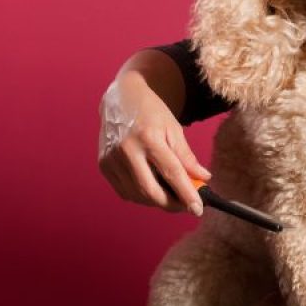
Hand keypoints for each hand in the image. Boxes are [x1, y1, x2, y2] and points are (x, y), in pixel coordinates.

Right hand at [97, 72, 210, 214]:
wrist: (120, 97)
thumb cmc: (151, 111)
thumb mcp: (174, 128)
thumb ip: (187, 156)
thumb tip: (202, 178)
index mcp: (148, 138)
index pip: (171, 173)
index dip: (186, 194)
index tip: (198, 208)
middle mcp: (126, 150)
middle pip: (150, 190)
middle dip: (171, 204)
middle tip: (186, 206)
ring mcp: (111, 159)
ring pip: (136, 195)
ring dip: (157, 201)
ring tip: (172, 196)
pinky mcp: (103, 165)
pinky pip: (124, 191)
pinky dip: (141, 195)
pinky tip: (153, 189)